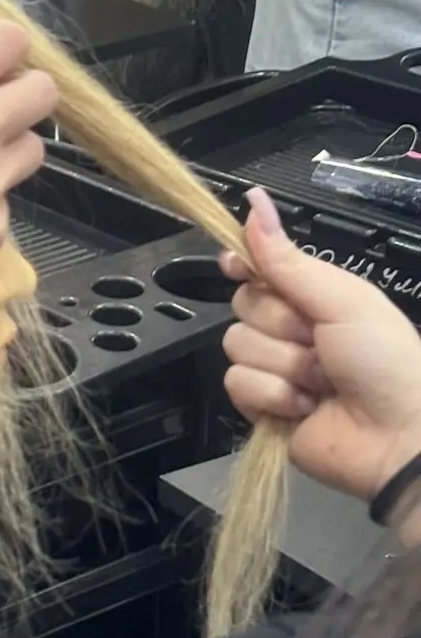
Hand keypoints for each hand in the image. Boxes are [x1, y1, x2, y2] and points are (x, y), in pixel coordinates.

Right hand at [220, 188, 420, 509]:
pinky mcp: (263, 407)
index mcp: (314, 296)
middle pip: (243, 305)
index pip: (259, 267)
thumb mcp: (343, 299)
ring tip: (322, 383)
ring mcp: (276, 369)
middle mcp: (291, 329)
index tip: (236, 264)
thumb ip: (289, 259)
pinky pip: (237, 384)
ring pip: (237, 345)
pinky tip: (305, 407)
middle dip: (281, 325)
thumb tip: (253, 200)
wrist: (400, 438)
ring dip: (284, 366)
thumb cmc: (385, 360)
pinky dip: (274, 396)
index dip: (244, 264)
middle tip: (320, 342)